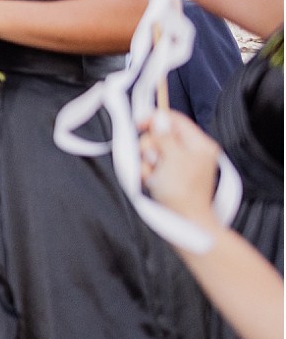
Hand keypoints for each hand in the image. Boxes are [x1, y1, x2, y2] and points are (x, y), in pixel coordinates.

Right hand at [139, 108, 226, 232]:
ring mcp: (182, 163)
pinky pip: (154, 165)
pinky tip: (153, 182)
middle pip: (161, 134)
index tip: (138, 124)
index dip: (155, 119)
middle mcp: (192, 151)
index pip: (175, 119)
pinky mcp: (173, 175)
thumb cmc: (182, 191)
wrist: (185, 221)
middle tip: (153, 160)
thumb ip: (164, 136)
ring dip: (147, 162)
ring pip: (154, 151)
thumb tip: (159, 117)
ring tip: (153, 176)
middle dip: (150, 146)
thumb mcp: (172, 158)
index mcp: (199, 143)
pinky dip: (149, 172)